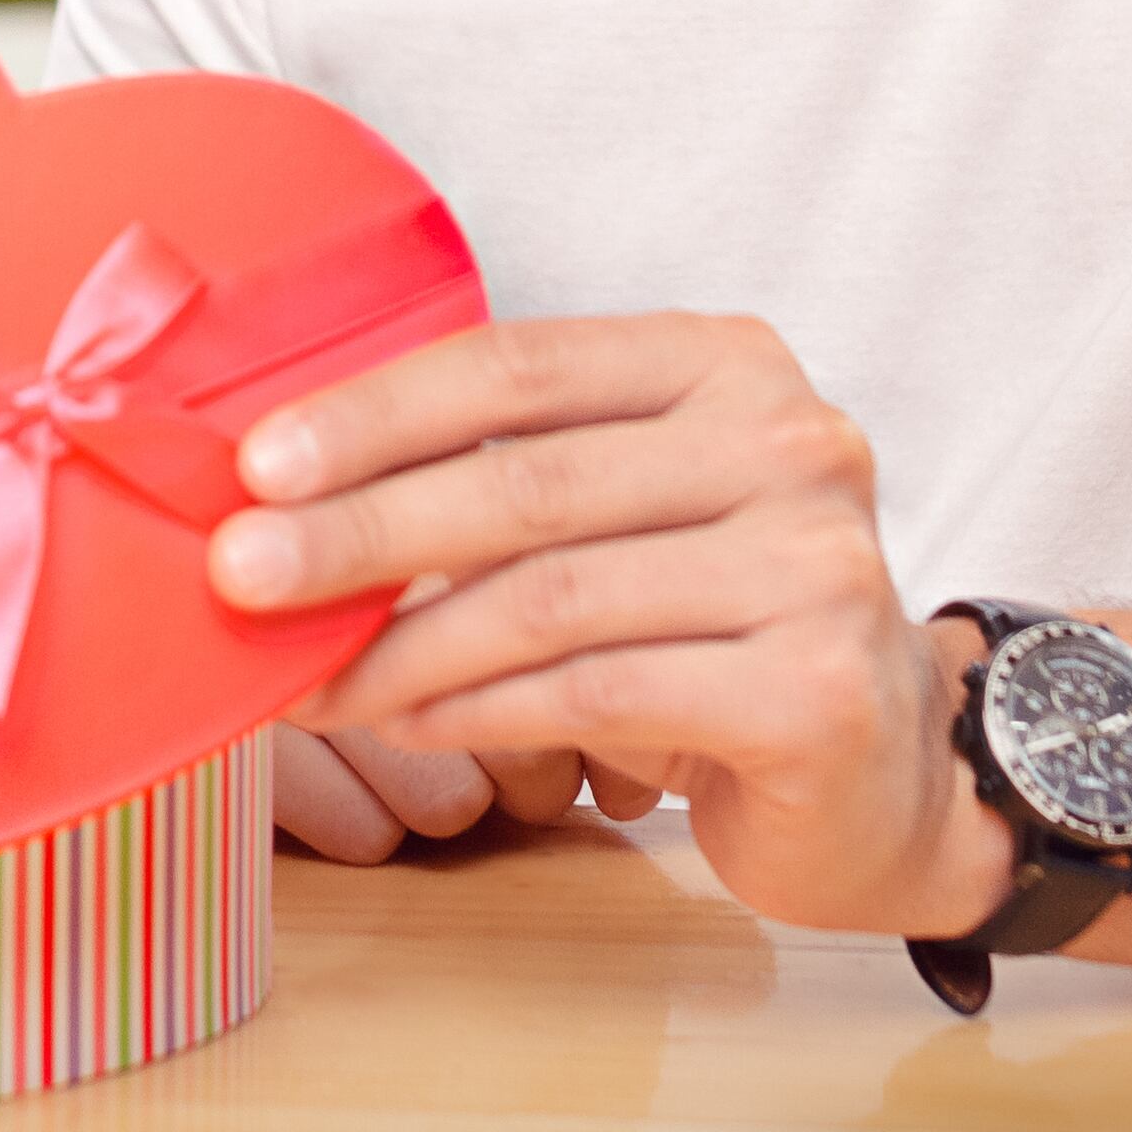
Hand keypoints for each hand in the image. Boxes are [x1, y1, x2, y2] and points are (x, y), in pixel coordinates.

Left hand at [209, 315, 1012, 937]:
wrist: (890, 767)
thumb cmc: (719, 624)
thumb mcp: (624, 514)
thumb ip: (499, 482)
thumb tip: (288, 500)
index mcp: (725, 363)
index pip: (521, 366)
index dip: (378, 412)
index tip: (254, 465)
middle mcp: (788, 444)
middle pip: (526, 483)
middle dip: (360, 532)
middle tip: (241, 576)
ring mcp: (816, 567)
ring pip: (553, 600)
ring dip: (403, 647)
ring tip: (311, 680)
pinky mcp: (816, 690)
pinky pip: (600, 694)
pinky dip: (482, 712)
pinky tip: (409, 724)